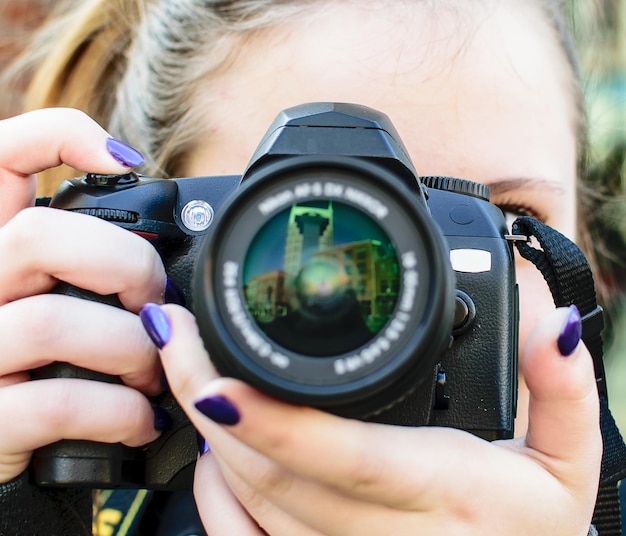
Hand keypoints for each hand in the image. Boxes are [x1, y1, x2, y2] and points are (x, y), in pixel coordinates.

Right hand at [0, 109, 166, 482]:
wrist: (14, 469)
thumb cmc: (56, 377)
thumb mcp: (70, 309)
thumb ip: (94, 272)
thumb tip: (166, 262)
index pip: (0, 158)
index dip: (58, 137)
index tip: (127, 161)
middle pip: (40, 237)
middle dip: (125, 267)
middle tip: (155, 306)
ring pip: (50, 323)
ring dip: (129, 352)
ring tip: (153, 376)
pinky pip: (55, 402)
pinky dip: (119, 412)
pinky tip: (139, 422)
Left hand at [152, 304, 600, 535]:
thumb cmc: (529, 529)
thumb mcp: (568, 463)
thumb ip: (563, 391)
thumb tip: (549, 324)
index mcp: (441, 494)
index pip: (345, 456)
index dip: (274, 419)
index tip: (216, 375)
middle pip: (272, 473)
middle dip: (210, 401)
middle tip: (176, 331)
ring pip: (248, 504)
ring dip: (207, 435)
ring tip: (185, 365)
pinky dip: (213, 491)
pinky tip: (210, 444)